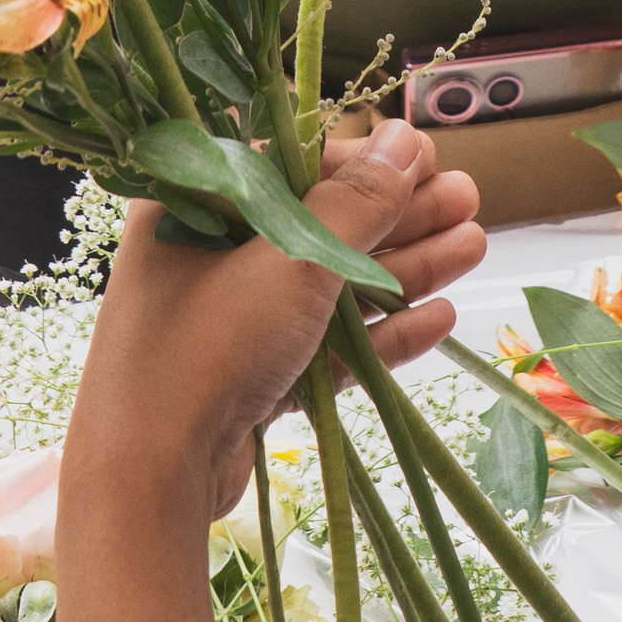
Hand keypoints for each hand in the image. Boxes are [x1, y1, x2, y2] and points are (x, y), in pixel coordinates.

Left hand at [54, 124, 483, 621]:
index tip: (428, 159)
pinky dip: (378, 332)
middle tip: (470, 200)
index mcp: (195, 203)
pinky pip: (323, 343)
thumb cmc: (208, 344)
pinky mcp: (250, 379)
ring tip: (474, 246)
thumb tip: (407, 141)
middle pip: (321, 222)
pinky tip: (437, 318)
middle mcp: (208, 254)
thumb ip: (359, 201)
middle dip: (400, 214)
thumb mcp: (293, 258)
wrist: (147, 480)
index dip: (365, 161)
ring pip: (330, 285)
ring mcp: (229, 321)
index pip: (292, 164)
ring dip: (403, 268)